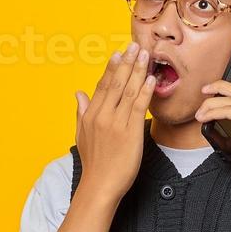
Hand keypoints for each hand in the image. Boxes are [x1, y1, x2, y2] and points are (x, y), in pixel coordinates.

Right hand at [73, 41, 156, 205]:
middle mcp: (102, 116)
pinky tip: (151, 79)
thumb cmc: (94, 163)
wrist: (100, 185)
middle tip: (136, 46)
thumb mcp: (81, 135)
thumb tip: (78, 93)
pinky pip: (139, 106)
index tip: (119, 52)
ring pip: (128, 91)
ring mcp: (116, 123)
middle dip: (127, 62)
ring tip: (146, 55)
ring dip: (138, 71)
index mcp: (91, 115)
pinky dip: (145, 91)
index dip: (112, 67)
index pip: (103, 85)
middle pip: (116, 83)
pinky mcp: (130, 132)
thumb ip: (81, 112)